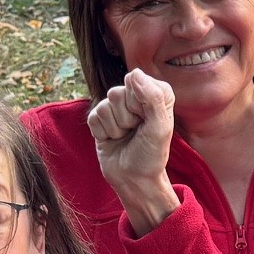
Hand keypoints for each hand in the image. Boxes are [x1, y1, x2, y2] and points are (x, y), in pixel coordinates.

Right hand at [87, 70, 181, 231]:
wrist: (133, 179)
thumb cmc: (151, 155)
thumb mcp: (160, 128)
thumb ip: (152, 98)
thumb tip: (133, 73)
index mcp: (157, 93)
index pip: (137, 82)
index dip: (140, 105)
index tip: (148, 122)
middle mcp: (136, 96)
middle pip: (117, 93)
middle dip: (126, 118)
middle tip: (136, 132)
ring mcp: (117, 106)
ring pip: (104, 105)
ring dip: (115, 128)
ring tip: (125, 137)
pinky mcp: (100, 118)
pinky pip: (93, 117)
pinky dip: (103, 133)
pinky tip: (113, 139)